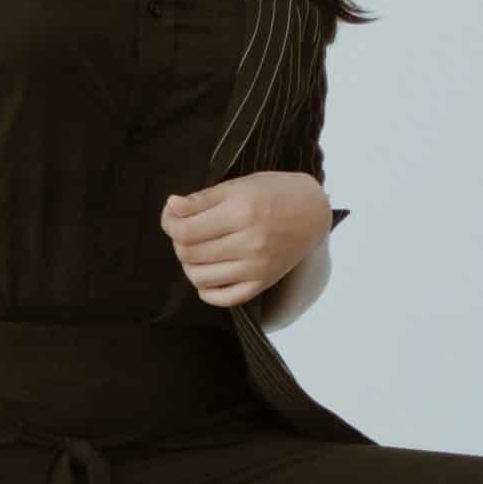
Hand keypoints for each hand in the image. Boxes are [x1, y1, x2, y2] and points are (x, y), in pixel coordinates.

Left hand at [160, 172, 328, 306]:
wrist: (313, 212)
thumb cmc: (275, 193)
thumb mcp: (239, 185)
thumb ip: (202, 198)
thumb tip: (172, 207)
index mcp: (243, 212)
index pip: (186, 231)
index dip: (169, 223)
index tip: (172, 216)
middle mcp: (251, 242)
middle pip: (189, 254)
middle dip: (178, 242)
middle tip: (186, 230)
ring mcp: (258, 267)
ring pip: (200, 277)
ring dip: (189, 264)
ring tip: (196, 250)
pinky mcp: (263, 283)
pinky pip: (224, 298)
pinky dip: (207, 290)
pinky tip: (208, 273)